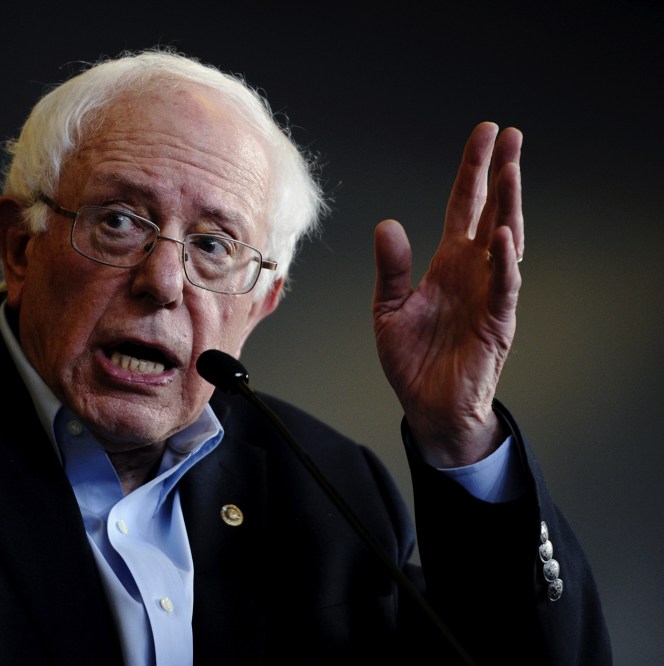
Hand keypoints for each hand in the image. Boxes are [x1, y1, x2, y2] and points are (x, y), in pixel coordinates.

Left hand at [372, 122, 523, 466]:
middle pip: (490, 212)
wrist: (427, 405)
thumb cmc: (412, 358)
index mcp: (447, 263)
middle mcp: (472, 271)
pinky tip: (503, 236)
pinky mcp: (496, 323)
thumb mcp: (388, 308)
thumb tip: (387, 224)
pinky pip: (504, 288)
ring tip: (510, 171)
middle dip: (500, 174)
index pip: (462, 206)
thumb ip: (390, 269)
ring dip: (507, 206)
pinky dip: (505, 263)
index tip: (485, 135)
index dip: (472, 171)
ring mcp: (489, 294)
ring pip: (503, 242)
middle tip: (510, 136)